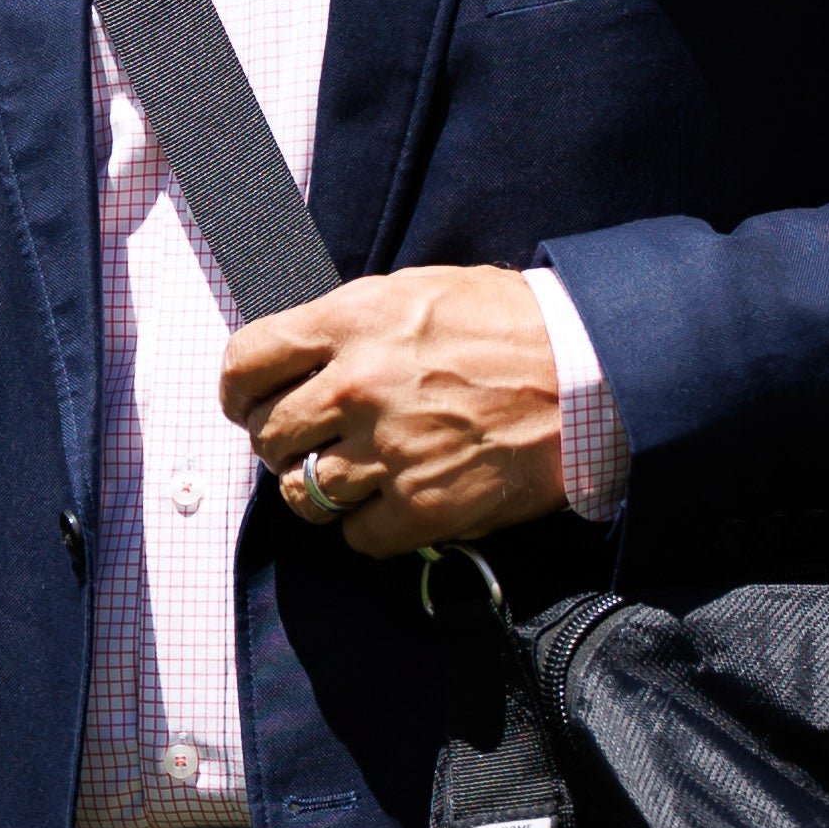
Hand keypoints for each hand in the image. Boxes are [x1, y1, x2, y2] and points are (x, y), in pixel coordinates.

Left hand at [224, 264, 566, 555]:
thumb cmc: (512, 326)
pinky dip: (369, 527)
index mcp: (351, 320)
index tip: (247, 404)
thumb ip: (351, 324)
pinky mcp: (423, 505)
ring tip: (351, 477)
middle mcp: (358, 386)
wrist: (589, 374)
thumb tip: (301, 357)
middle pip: (268, 435)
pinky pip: (356, 536)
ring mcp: (388, 450)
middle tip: (311, 443)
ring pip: (301, 494)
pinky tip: (395, 503)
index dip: (238, 391)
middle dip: (282, 443)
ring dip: (319, 490)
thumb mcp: (419, 291)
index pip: (247, 360)